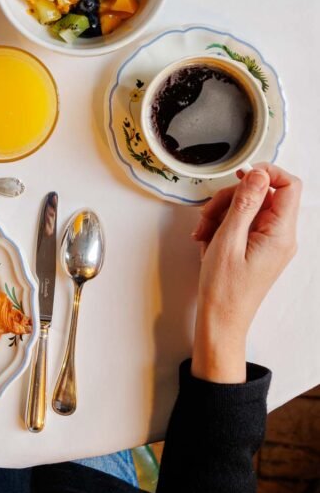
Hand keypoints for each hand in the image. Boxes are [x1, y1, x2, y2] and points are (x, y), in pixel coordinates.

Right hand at [190, 163, 300, 382]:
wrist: (221, 320)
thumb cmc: (224, 288)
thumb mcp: (228, 240)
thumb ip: (245, 203)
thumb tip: (257, 174)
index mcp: (281, 234)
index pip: (290, 186)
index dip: (266, 173)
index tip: (240, 175)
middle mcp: (281, 236)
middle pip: (263, 194)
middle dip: (231, 198)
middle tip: (208, 214)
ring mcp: (270, 241)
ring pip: (249, 206)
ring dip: (221, 212)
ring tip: (203, 232)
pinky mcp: (258, 246)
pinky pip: (243, 222)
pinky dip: (222, 224)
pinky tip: (207, 239)